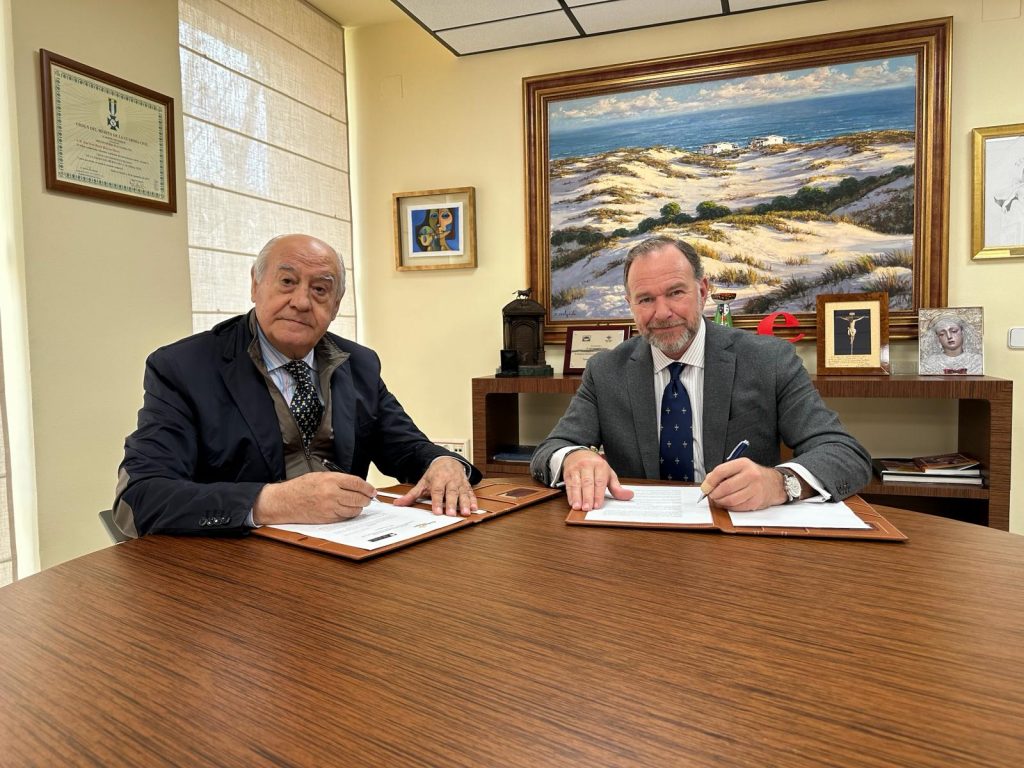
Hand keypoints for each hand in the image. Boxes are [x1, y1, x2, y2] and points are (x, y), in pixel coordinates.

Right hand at [252, 472, 375, 524]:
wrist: (284, 501)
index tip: (372, 491)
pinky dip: (349, 514)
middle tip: (368, 498)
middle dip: (366, 499)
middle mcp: (331, 494)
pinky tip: (347, 510)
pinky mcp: (327, 519)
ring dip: (359, 508)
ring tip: (358, 504)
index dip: (368, 488)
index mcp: (331, 480)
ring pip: (354, 510)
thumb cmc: (300, 487)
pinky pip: (345, 517)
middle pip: (359, 498)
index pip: (357, 483)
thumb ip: (339, 480)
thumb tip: (357, 485)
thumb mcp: (320, 476)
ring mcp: (329, 508)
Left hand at [393, 457, 476, 516]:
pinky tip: (475, 508)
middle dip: (451, 504)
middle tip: (451, 514)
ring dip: (465, 503)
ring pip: (463, 493)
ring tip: (466, 512)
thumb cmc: (435, 474)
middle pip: (451, 493)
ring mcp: (460, 483)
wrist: (448, 460)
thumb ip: (412, 495)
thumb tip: (398, 503)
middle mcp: (450, 480)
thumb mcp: (422, 482)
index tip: (437, 511)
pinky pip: (471, 493)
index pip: (437, 491)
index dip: (437, 502)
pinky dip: (473, 500)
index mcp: (438, 479)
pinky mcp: (467, 485)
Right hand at [562, 449, 632, 510]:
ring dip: (577, 497)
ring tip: (578, 507)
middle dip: (587, 496)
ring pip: (576, 484)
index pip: (599, 481)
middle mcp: (587, 466)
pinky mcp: (568, 473)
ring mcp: (576, 469)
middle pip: (587, 482)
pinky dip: (570, 495)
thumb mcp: (608, 474)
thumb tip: (629, 495)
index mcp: (600, 466)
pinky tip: (572, 502)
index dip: (598, 494)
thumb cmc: (596, 467)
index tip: (598, 505)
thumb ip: (616, 487)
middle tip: (588, 508)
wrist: (579, 454)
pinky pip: (568, 484)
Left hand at [701, 458, 785, 510]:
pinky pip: (737, 507)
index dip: (709, 481)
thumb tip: (707, 484)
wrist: (775, 484)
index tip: (705, 487)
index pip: (721, 471)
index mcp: (743, 464)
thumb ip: (722, 473)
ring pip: (730, 499)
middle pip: (725, 487)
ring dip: (720, 502)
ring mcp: (755, 489)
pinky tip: (728, 503)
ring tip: (718, 500)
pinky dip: (729, 507)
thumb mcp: (739, 467)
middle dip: (714, 494)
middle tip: (711, 495)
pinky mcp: (756, 501)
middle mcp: (751, 475)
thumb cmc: (753, 475)